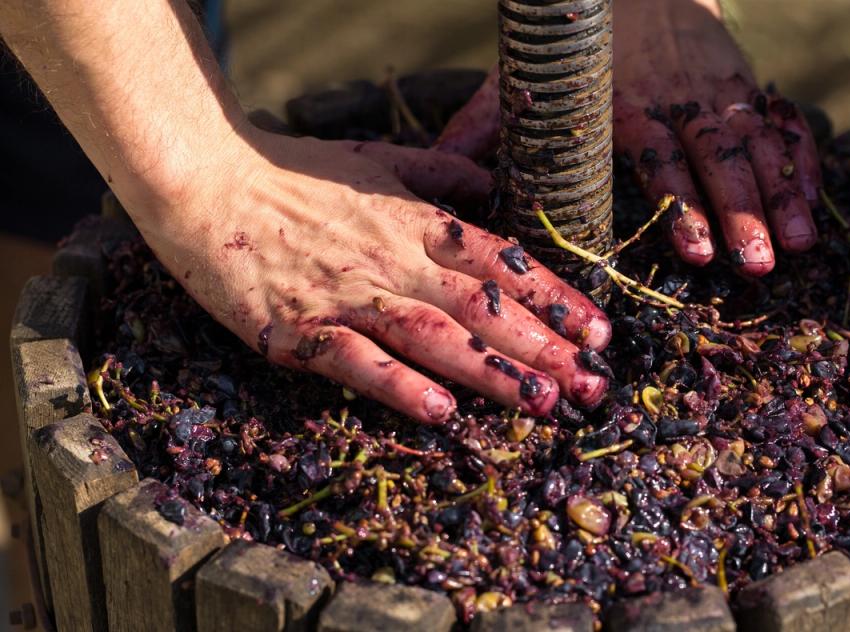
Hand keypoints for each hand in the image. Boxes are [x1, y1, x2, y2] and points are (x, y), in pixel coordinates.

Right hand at [148, 129, 611, 423]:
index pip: (501, 260)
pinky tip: (440, 412)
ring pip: (433, 336)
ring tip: (542, 404)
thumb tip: (492, 188)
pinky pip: (357, 360)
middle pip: (482, 307)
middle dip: (545, 347)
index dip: (556, 296)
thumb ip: (439, 175)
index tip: (600, 330)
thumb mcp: (376, 158)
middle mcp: (392, 258)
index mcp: (415, 219)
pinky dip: (399, 386)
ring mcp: (347, 295)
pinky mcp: (299, 328)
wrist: (204, 180)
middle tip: (594, 386)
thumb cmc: (294, 171)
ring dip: (492, 372)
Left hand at [437, 0, 821, 275]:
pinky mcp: (743, 87)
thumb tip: (440, 178)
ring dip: (780, 196)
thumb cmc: (575, 46)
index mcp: (627, 106)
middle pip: (717, 161)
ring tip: (802, 245)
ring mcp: (718, 94)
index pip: (660, 161)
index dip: (681, 207)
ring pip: (758, 146)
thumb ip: (481, 127)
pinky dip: (802, 161)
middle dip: (741, 214)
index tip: (697, 254)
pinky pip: (782, 123)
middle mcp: (679, 102)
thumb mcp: (523, 79)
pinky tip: (814, 203)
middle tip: (757, 265)